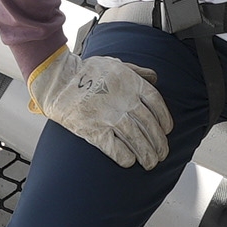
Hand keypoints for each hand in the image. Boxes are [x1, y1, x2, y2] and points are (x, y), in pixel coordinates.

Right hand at [27, 45, 173, 168]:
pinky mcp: (96, 131)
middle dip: (159, 143)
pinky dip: (126, 157)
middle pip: (150, 125)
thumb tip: (154, 77)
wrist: (59, 82)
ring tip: (151, 163)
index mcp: (132, 83)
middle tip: (162, 153)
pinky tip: (130, 161)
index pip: (157, 104)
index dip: (164, 120)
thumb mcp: (116, 63)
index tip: (167, 130)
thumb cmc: (87, 72)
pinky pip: (116, 149)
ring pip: (136, 140)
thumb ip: (137, 71)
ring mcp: (110, 117)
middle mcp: (124, 101)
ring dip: (146, 154)